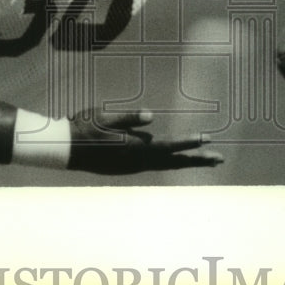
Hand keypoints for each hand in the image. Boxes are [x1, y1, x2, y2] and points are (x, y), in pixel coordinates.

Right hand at [67, 109, 222, 174]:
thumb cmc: (85, 128)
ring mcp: (132, 167)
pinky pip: (154, 165)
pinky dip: (170, 161)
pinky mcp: (127, 168)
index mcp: (133, 149)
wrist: (65, 149)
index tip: (206, 138)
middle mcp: (136, 162)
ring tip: (204, 159)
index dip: (187, 142)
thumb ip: (129, 118)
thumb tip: (151, 116)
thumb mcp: (105, 118)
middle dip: (197, 159)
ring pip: (165, 165)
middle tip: (219, 158)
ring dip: (186, 161)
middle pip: (173, 161)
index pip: (167, 146)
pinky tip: (174, 157)